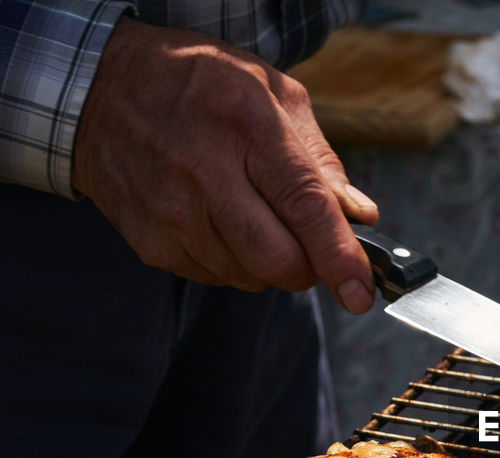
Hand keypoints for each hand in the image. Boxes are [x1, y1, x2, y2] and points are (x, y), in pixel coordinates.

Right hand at [72, 17, 380, 312]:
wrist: (100, 88)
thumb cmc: (197, 84)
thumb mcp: (272, 92)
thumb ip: (321, 158)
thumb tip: (358, 215)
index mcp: (246, 127)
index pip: (305, 207)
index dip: (339, 257)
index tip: (360, 292)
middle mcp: (204, 173)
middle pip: (278, 260)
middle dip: (308, 266)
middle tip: (309, 243)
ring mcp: (171, 213)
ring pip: (248, 276)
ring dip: (267, 262)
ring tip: (250, 211)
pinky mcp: (150, 241)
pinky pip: (214, 276)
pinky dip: (231, 260)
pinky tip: (218, 219)